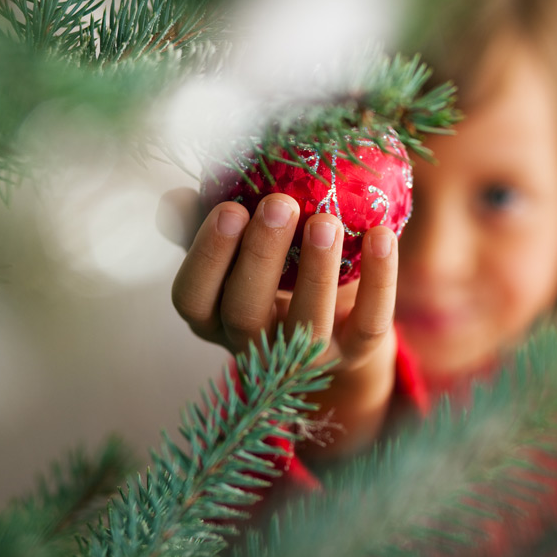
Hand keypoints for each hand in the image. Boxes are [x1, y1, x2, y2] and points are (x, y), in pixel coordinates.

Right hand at [166, 188, 399, 456]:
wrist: (337, 319)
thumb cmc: (274, 269)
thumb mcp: (237, 248)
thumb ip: (204, 221)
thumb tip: (175, 198)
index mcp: (214, 318)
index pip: (193, 298)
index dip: (207, 256)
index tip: (230, 207)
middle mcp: (253, 345)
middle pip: (245, 312)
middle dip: (261, 255)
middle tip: (279, 203)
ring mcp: (305, 358)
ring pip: (307, 325)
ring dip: (316, 271)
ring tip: (326, 220)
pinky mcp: (354, 354)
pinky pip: (368, 323)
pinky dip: (379, 280)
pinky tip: (381, 235)